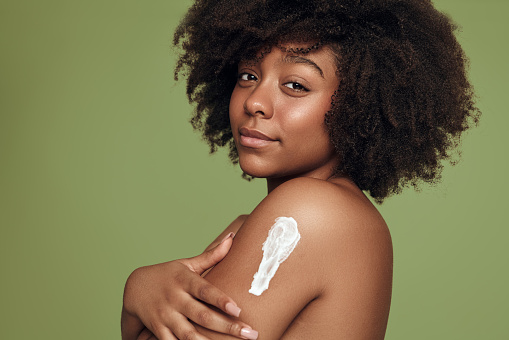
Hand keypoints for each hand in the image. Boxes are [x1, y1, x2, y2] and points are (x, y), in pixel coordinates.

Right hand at [122, 233, 257, 339]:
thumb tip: (232, 237)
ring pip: (188, 334)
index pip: (205, 290)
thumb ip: (210, 256)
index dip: (221, 300)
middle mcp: (175, 299)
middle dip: (227, 327)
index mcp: (184, 281)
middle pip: (202, 316)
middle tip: (251, 334)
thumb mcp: (186, 264)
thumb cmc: (167, 275)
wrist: (133, 288)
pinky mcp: (158, 330)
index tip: (238, 310)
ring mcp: (166, 316)